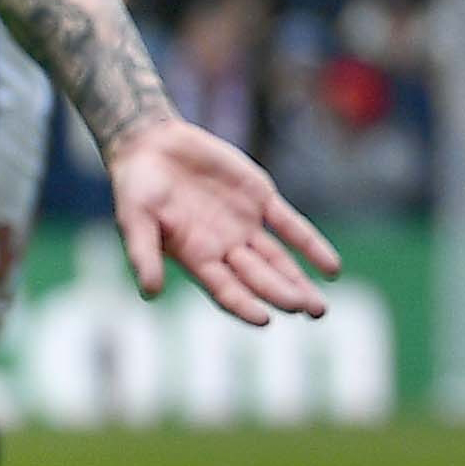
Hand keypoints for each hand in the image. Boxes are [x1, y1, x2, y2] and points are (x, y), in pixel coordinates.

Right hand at [105, 113, 335, 325]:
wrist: (151, 144)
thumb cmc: (135, 187)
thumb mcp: (134, 220)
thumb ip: (143, 255)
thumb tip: (149, 294)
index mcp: (195, 257)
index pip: (225, 289)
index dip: (244, 306)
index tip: (265, 320)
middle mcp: (223, 247)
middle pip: (259, 278)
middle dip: (284, 295)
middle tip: (311, 311)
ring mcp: (244, 225)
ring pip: (278, 259)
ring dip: (299, 281)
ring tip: (319, 308)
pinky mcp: (259, 199)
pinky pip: (290, 226)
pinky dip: (310, 245)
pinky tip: (330, 268)